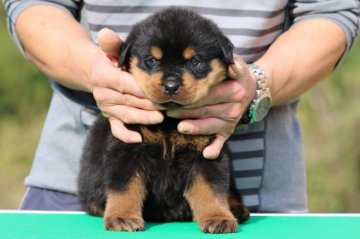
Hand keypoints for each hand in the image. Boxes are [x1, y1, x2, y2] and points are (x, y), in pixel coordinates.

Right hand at [90, 28, 163, 142]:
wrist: (94, 73)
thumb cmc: (110, 60)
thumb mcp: (110, 50)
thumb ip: (111, 44)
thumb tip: (105, 32)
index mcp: (103, 76)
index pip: (125, 84)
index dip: (141, 89)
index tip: (158, 90)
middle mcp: (103, 94)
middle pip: (129, 101)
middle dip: (149, 104)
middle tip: (168, 106)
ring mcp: (106, 108)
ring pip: (127, 115)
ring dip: (144, 118)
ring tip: (160, 118)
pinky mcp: (109, 118)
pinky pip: (116, 129)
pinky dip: (126, 136)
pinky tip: (139, 139)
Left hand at [167, 55, 256, 158]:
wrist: (251, 90)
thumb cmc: (237, 76)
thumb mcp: (239, 66)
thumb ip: (233, 64)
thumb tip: (231, 64)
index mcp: (234, 91)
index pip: (210, 94)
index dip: (193, 94)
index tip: (176, 96)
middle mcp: (232, 108)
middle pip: (206, 110)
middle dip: (186, 110)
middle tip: (167, 110)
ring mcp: (230, 122)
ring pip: (210, 126)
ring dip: (196, 128)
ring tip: (181, 128)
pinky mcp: (228, 131)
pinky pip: (221, 142)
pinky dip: (215, 148)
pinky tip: (206, 154)